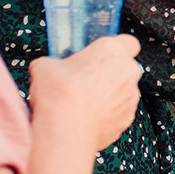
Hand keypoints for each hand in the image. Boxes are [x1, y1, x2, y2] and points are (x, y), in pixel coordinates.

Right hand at [28, 34, 142, 150]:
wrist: (66, 132)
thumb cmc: (59, 96)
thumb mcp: (44, 67)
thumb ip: (54, 62)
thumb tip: (48, 67)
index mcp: (111, 50)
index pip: (127, 40)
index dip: (113, 47)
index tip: (99, 53)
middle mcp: (127, 71)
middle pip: (123, 66)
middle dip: (107, 71)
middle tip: (85, 78)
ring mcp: (130, 96)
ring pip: (122, 89)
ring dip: (108, 92)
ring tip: (83, 100)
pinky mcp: (127, 117)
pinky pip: (120, 110)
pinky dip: (108, 112)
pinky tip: (87, 116)